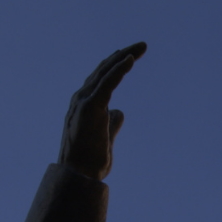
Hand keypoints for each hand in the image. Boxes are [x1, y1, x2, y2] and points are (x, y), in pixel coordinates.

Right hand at [59, 42, 145, 180]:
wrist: (79, 175)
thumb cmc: (90, 161)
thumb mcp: (106, 138)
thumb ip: (112, 123)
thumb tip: (119, 111)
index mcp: (85, 106)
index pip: (102, 79)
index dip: (117, 65)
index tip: (132, 56)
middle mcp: (81, 99)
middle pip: (104, 70)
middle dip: (124, 55)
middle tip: (142, 46)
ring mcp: (84, 101)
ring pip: (106, 72)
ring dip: (124, 57)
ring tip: (141, 47)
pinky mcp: (91, 106)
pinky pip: (107, 82)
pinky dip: (119, 69)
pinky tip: (131, 59)